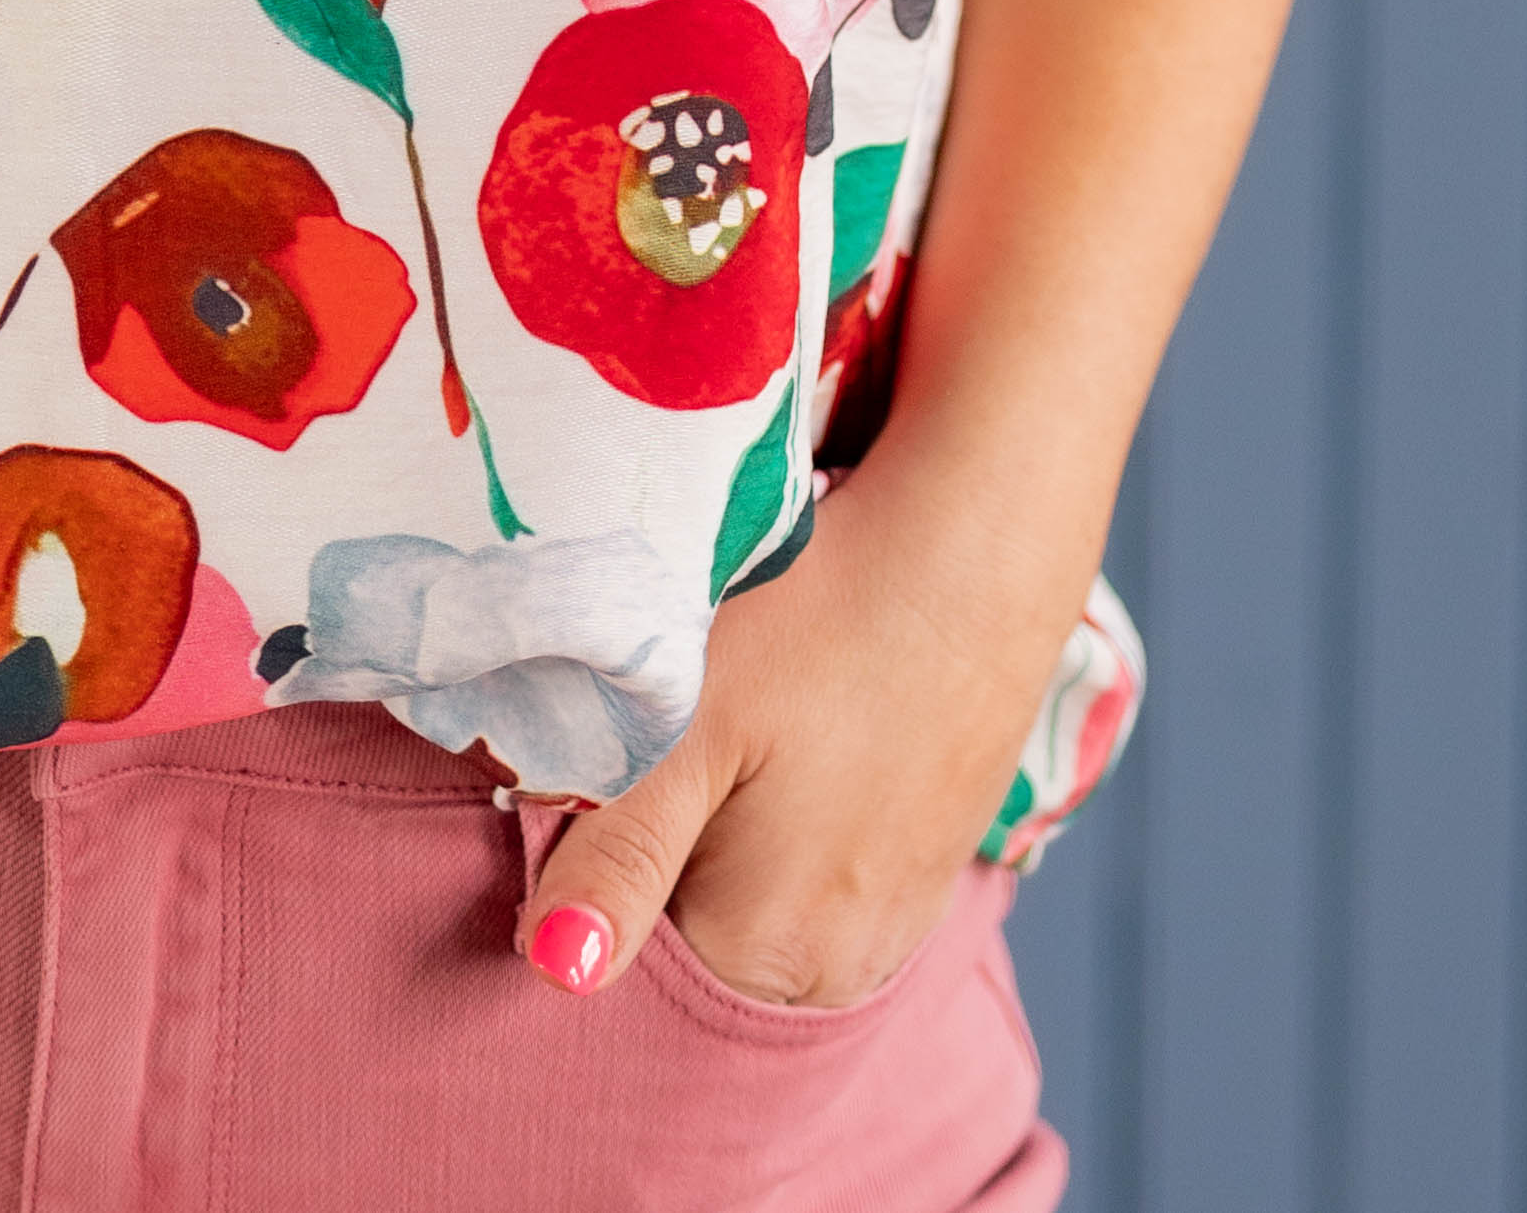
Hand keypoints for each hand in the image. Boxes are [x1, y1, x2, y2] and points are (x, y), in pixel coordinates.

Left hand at [516, 462, 1068, 1008]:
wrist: (972, 551)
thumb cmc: (818, 622)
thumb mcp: (691, 724)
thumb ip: (618, 855)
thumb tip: (554, 970)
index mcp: (761, 959)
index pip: (624, 941)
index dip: (596, 848)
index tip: (615, 755)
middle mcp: (834, 975)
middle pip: (689, 925)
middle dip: (663, 839)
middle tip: (683, 720)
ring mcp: (890, 926)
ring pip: (751, 892)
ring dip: (726, 824)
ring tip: (748, 717)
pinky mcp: (923, 870)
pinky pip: (816, 868)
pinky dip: (787, 811)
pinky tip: (800, 728)